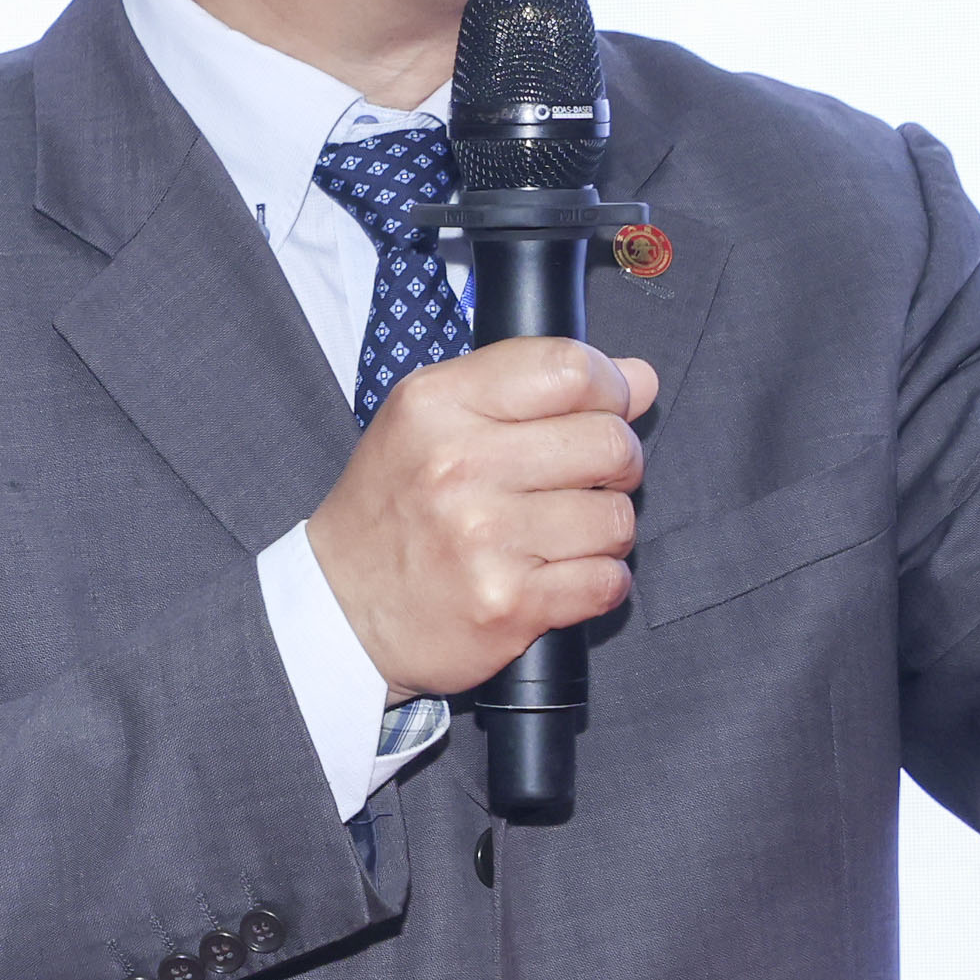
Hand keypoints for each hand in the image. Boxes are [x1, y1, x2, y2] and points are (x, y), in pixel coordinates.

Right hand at [308, 338, 666, 699]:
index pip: (571, 369)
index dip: (609, 388)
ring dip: (604, 530)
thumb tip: (639, 377)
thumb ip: (532, 385)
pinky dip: (599, 582)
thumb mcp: (434, 420)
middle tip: (584, 480)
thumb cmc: (393, 508)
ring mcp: (484, 539)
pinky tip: (559, 576)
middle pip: (610, 443)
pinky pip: (608, 582)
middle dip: (615, 464)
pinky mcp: (508, 604)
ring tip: (561, 535)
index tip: (601, 410)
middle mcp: (459, 466)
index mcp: (438, 405)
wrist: (340, 609)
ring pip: (616, 518)